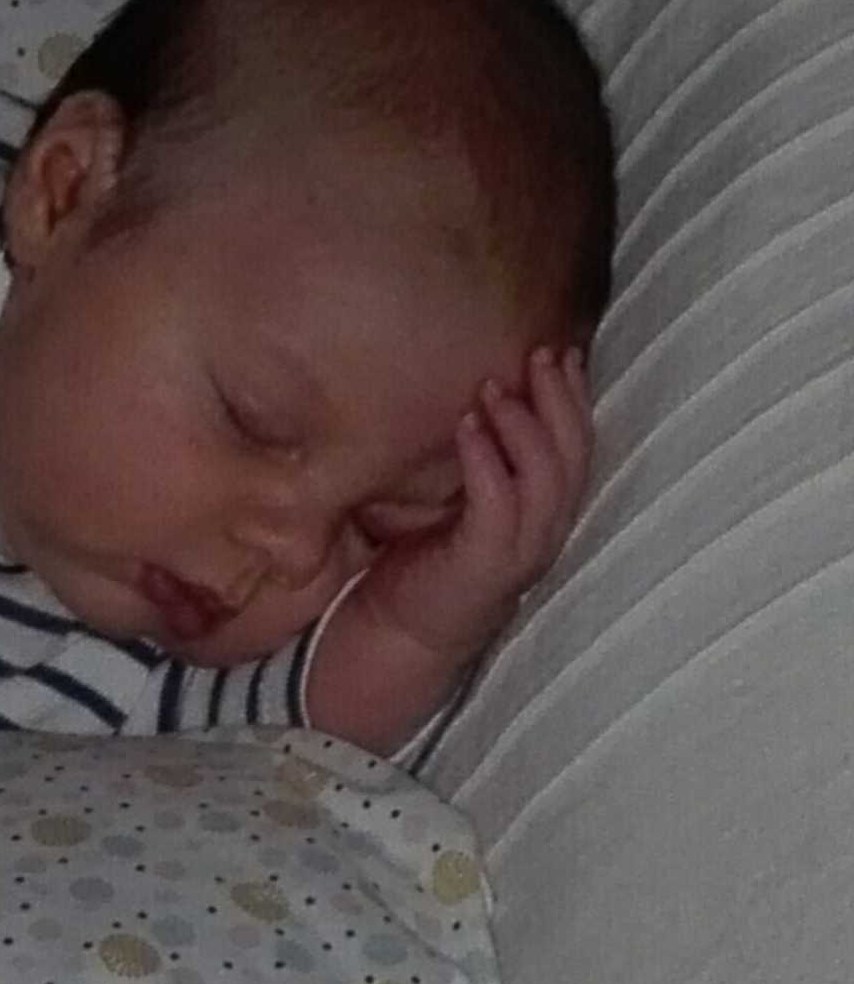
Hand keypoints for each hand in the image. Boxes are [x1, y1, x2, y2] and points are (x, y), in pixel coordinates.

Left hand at [354, 344, 593, 661]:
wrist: (402, 631)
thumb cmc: (429, 555)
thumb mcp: (466, 498)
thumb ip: (483, 457)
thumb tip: (479, 390)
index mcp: (548, 514)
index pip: (581, 448)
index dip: (577, 398)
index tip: (562, 352)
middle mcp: (547, 532)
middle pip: (575, 456)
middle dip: (561, 399)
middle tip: (538, 354)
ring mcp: (521, 551)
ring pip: (547, 479)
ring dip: (524, 425)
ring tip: (495, 388)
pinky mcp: (485, 564)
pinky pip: (498, 504)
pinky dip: (486, 461)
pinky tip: (467, 427)